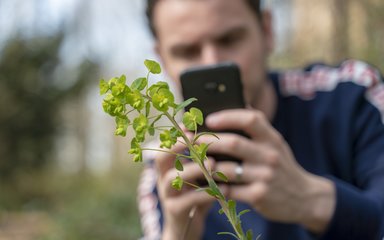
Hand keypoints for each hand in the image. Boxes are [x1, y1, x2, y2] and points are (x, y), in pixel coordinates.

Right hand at [154, 141, 216, 239]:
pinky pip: (188, 200)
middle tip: (195, 140)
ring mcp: (167, 197)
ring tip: (213, 164)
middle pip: (161, 159)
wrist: (186, 230)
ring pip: (173, 178)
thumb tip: (219, 139)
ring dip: (194, 169)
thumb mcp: (197, 179)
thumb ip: (202, 162)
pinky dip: (206, 193)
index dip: (174, 136)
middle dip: (177, 147)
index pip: (164, 148)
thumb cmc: (195, 199)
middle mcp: (163, 181)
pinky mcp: (175, 212)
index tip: (188, 126)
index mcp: (168, 170)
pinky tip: (224, 189)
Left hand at [202, 109, 335, 233]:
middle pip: (233, 144)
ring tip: (193, 162)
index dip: (228, 117)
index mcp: (272, 139)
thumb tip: (225, 113)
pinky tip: (205, 182)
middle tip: (191, 141)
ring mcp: (265, 177)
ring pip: (227, 169)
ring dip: (206, 166)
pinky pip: (229, 190)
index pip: (251, 119)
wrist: (305, 197)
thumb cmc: (281, 166)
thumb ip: (256, 130)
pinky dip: (215, 186)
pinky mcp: (259, 196)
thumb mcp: (275, 144)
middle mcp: (270, 156)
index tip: (209, 120)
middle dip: (208, 142)